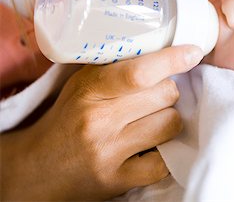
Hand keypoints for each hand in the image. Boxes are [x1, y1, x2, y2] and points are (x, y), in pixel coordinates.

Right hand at [1, 45, 202, 200]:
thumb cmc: (69, 118)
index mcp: (90, 90)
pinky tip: (151, 146)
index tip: (193, 53)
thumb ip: (119, 68)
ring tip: (152, 120)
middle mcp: (99, 121)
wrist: (39, 168)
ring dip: (168, 119)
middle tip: (155, 96)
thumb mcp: (84, 84)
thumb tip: (166, 52)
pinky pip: (163, 161)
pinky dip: (164, 151)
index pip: (139, 73)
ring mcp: (109, 153)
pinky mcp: (118, 181)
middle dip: (167, 91)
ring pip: (170, 123)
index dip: (172, 60)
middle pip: (165, 95)